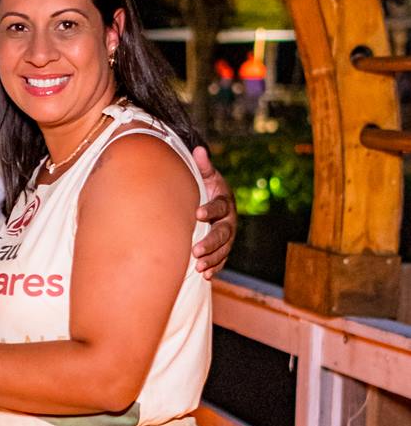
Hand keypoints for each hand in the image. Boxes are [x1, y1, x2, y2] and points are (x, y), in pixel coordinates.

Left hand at [191, 145, 235, 279]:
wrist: (214, 203)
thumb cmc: (206, 189)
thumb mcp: (205, 177)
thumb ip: (202, 167)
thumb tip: (198, 149)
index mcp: (224, 201)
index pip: (218, 206)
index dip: (209, 210)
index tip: (197, 214)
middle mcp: (229, 220)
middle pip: (223, 233)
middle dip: (210, 243)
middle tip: (195, 251)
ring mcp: (228, 237)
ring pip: (223, 250)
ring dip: (212, 259)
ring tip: (199, 268)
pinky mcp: (223, 248)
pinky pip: (222, 260)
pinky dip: (215, 268)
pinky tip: (206, 276)